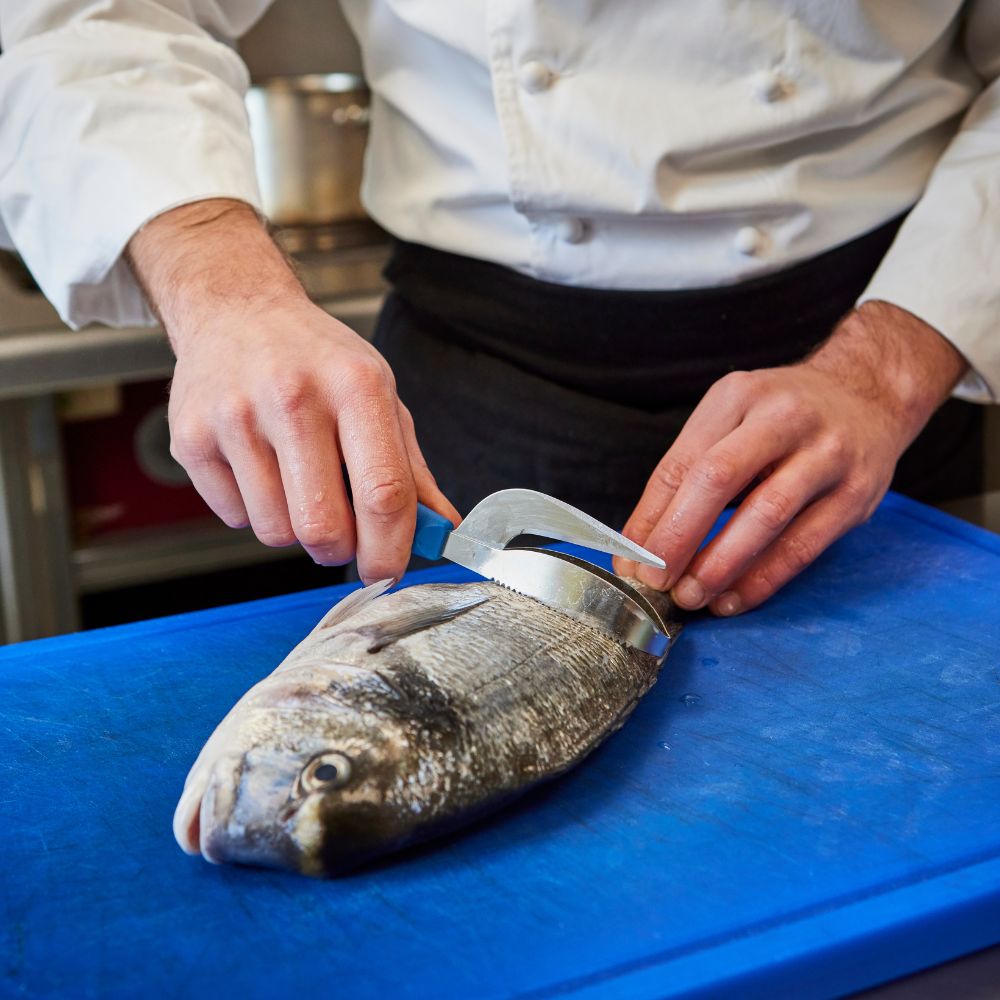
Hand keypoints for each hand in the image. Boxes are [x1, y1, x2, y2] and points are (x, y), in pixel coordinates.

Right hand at [127, 199, 458, 582]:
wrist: (236, 310)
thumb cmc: (317, 359)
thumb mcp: (379, 395)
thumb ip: (411, 469)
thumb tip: (441, 530)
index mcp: (356, 386)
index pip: (384, 492)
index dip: (391, 548)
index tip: (388, 571)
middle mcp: (293, 397)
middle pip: (323, 527)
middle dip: (338, 550)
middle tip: (339, 534)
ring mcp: (236, 417)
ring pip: (275, 532)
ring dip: (293, 529)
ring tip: (295, 482)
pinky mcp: (191, 437)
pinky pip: (234, 519)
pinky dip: (253, 511)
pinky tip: (258, 467)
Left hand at [614, 302, 967, 614]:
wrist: (870, 395)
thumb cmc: (784, 414)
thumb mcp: (732, 417)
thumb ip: (689, 470)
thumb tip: (642, 542)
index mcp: (738, 396)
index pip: (682, 463)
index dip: (650, 516)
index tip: (629, 559)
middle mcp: (784, 418)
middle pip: (718, 480)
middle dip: (679, 537)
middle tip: (654, 579)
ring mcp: (826, 454)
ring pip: (764, 516)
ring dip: (720, 564)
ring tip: (691, 596)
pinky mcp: (856, 494)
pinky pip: (803, 546)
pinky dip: (763, 579)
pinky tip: (734, 598)